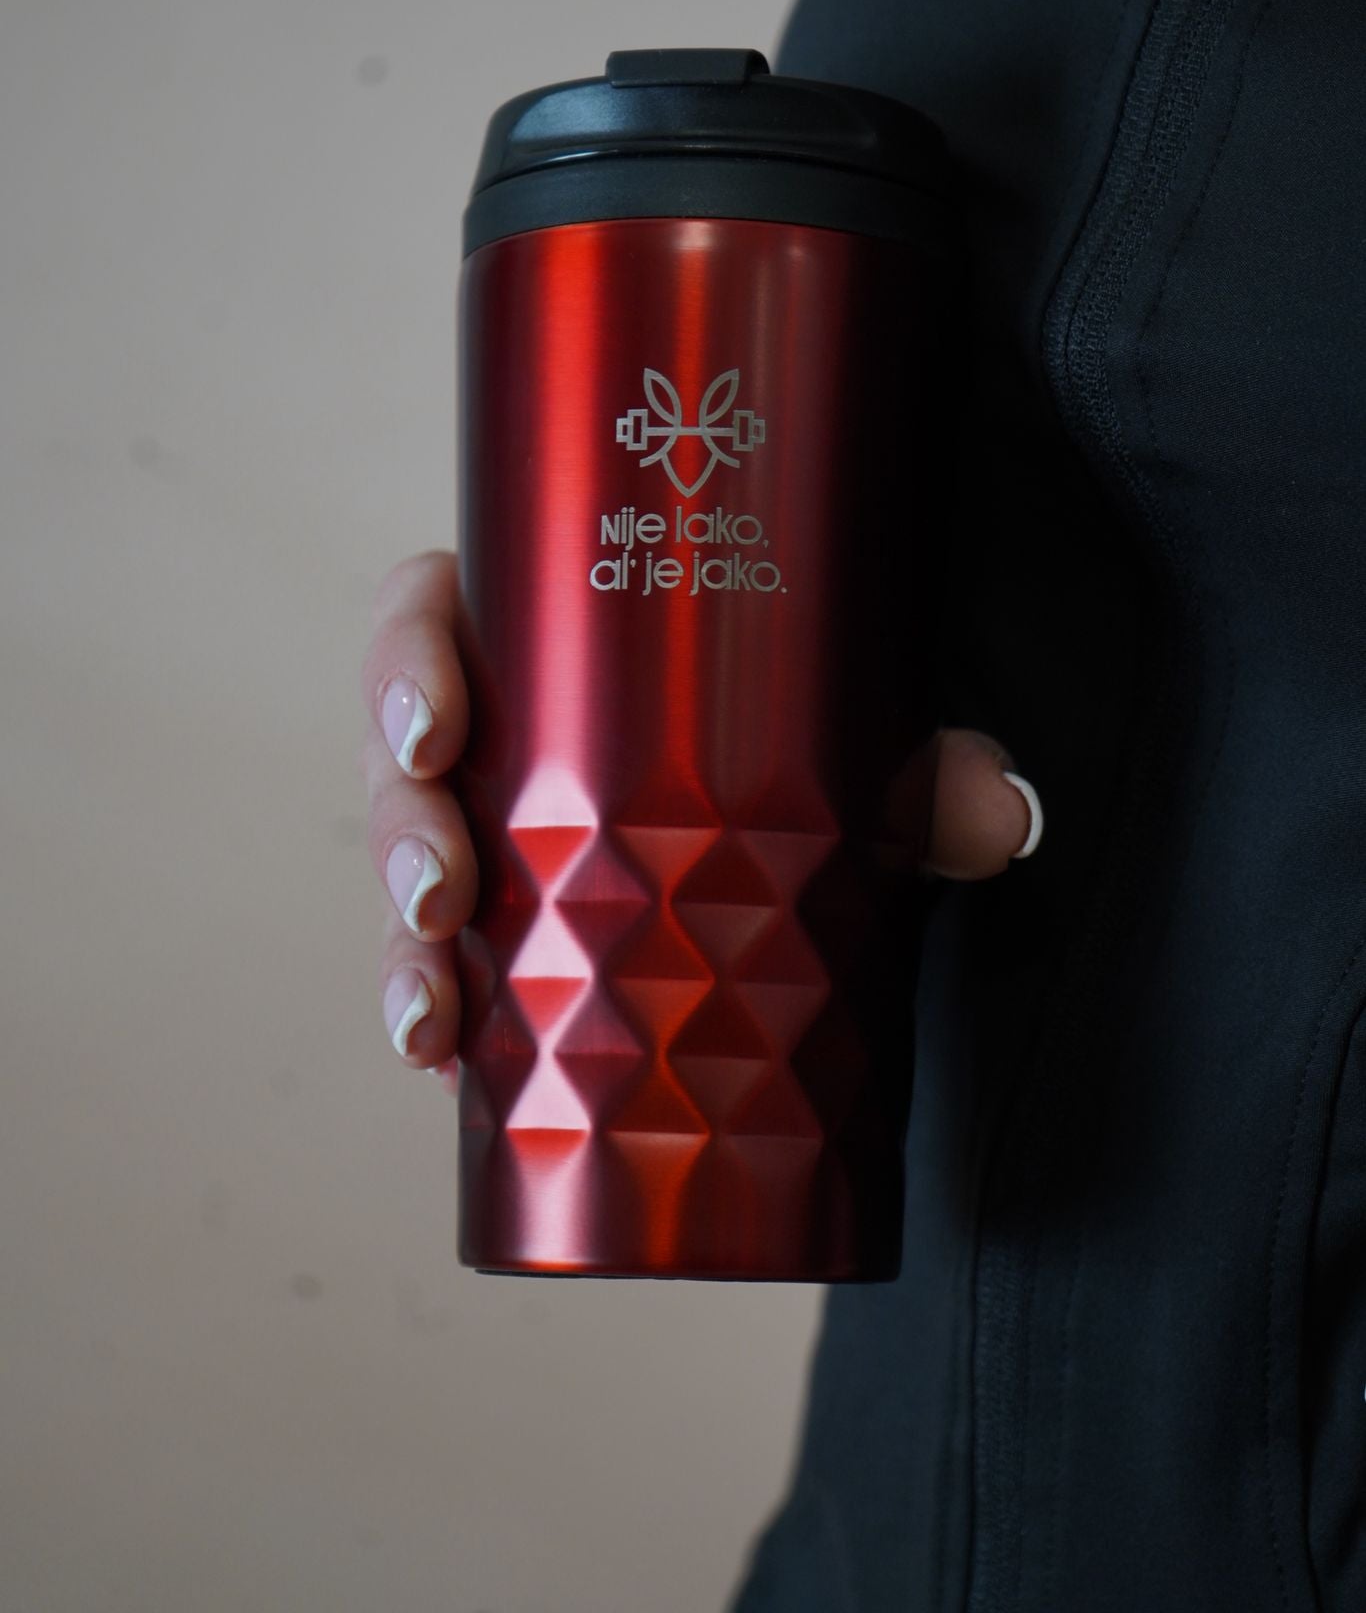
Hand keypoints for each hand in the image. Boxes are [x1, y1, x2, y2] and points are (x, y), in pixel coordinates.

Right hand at [361, 550, 1043, 1083]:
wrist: (814, 809)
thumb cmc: (794, 726)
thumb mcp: (850, 729)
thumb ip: (925, 768)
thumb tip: (998, 817)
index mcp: (547, 633)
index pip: (433, 614)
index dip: (406, 665)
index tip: (437, 727)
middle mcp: (500, 724)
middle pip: (401, 761)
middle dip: (401, 833)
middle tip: (444, 897)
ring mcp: (491, 825)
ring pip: (408, 873)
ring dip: (400, 949)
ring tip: (432, 1024)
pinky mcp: (505, 919)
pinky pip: (441, 958)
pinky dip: (439, 1015)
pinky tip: (450, 1071)